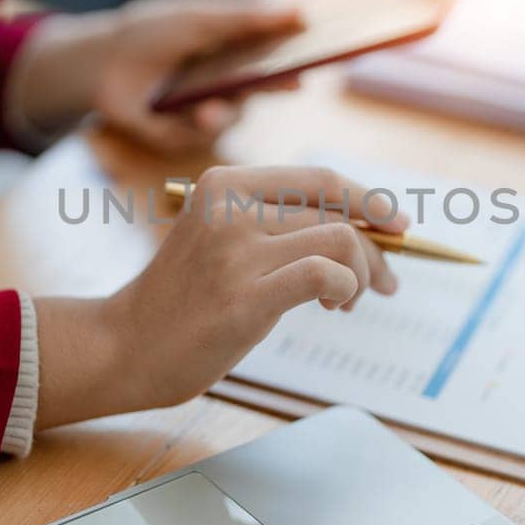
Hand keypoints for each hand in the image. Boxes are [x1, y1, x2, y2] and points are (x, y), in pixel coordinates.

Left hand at [10, 0, 302, 153]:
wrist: (100, 62)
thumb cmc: (152, 32)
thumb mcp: (200, 19)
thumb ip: (247, 18)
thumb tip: (300, 11)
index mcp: (240, 52)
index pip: (284, 54)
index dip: (308, 54)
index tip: (332, 50)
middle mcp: (232, 85)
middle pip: (267, 89)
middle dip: (281, 84)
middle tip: (296, 80)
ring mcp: (209, 112)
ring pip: (233, 118)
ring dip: (223, 113)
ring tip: (208, 109)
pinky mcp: (184, 136)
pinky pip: (200, 137)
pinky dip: (192, 126)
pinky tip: (185, 115)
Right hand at [32, 166, 406, 429]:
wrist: (127, 346)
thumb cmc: (184, 301)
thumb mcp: (221, 240)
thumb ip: (274, 224)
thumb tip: (363, 225)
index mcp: (224, 184)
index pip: (318, 178)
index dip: (367, 199)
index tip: (397, 223)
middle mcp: (230, 207)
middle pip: (336, 210)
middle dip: (376, 248)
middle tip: (385, 281)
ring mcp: (236, 251)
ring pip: (339, 240)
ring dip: (360, 274)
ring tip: (343, 302)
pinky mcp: (245, 297)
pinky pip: (326, 274)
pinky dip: (345, 288)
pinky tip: (332, 306)